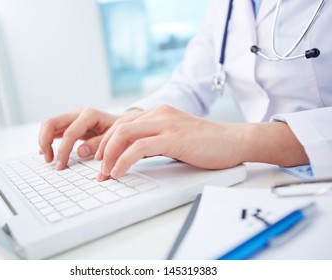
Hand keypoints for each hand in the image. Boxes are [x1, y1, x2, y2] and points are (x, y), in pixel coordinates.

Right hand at [39, 107, 118, 169]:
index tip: (60, 166)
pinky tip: (46, 152)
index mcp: (89, 115)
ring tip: (48, 158)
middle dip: (45, 142)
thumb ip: (98, 144)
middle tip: (49, 160)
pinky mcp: (70, 122)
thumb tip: (80, 152)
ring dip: (44, 141)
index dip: (63, 151)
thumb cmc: (119, 131)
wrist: (123, 123)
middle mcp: (78, 113)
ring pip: (49, 124)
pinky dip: (47, 139)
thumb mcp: (114, 138)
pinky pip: (53, 129)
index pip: (70, 133)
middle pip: (51, 123)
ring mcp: (72, 116)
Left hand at [95, 105, 245, 179]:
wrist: (234, 141)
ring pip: (125, 134)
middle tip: (98, 169)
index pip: (122, 123)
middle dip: (102, 149)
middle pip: (119, 127)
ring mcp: (166, 124)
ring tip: (105, 173)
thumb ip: (154, 141)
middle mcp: (159, 114)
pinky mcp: (173, 138)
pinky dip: (124, 160)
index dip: (106, 141)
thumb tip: (132, 155)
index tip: (100, 159)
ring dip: (109, 155)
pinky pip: (139, 148)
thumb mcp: (174, 137)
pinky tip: (119, 172)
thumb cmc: (207, 143)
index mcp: (158, 113)